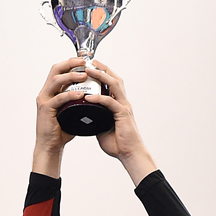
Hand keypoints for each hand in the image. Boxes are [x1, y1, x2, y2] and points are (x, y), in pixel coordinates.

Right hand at [33, 57, 88, 175]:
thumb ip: (79, 101)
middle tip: (84, 62)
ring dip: (71, 76)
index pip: (60, 70)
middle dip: (70, 63)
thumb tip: (95, 95)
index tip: (85, 60)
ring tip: (84, 75)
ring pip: (56, 80)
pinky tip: (80, 94)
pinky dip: (70, 94)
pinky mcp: (45, 109)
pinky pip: (58, 98)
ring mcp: (44, 99)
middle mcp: (46, 92)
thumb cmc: (61, 129)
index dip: (71, 62)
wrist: (51, 145)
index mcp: (52, 90)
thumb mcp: (71, 110)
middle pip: (56, 70)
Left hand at [82, 61, 156, 184]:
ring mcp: (124, 107)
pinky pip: (110, 102)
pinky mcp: (123, 115)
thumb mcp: (103, 127)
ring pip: (114, 85)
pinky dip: (98, 98)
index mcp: (119, 104)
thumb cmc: (118, 143)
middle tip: (89, 61)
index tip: (91, 67)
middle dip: (102, 68)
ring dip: (101, 76)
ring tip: (88, 71)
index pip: (112, 83)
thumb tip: (85, 114)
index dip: (103, 73)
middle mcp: (123, 102)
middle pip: (114, 78)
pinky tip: (88, 97)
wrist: (130, 154)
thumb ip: (96, 118)